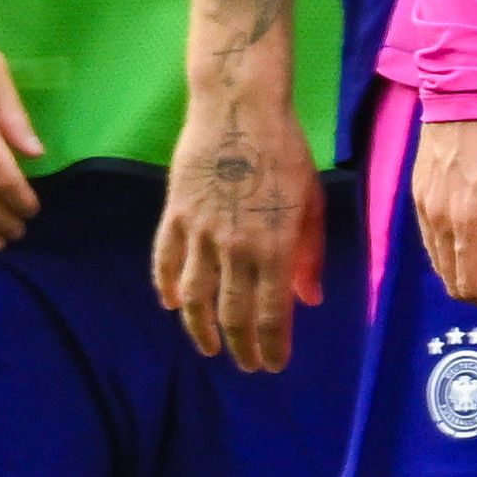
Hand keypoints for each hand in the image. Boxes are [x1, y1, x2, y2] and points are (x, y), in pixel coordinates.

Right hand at [155, 81, 320, 365]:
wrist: (239, 111)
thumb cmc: (286, 153)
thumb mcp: (310, 203)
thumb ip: (309, 255)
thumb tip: (311, 299)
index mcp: (275, 245)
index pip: (271, 312)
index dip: (272, 344)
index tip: (274, 365)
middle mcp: (235, 246)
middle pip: (232, 312)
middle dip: (241, 345)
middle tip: (247, 364)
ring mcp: (200, 232)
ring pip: (195, 297)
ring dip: (201, 328)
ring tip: (210, 347)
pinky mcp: (174, 215)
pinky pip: (165, 262)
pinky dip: (168, 287)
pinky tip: (173, 305)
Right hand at [414, 109, 476, 315]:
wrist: (470, 86)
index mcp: (468, 222)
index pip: (475, 287)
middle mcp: (437, 221)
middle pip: (455, 282)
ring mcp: (423, 208)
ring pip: (442, 264)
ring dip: (474, 276)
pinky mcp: (420, 195)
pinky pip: (433, 242)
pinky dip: (459, 255)